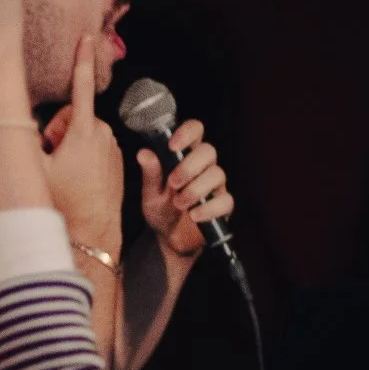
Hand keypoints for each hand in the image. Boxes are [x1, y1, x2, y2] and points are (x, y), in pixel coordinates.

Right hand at [41, 51, 122, 250]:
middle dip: (58, 132)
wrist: (92, 235)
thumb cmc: (63, 204)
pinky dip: (82, 157)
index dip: (81, 60)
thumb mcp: (35, 169)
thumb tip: (18, 123)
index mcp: (83, 132)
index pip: (81, 86)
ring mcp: (112, 148)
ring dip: (69, 146)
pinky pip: (93, 147)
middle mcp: (102, 135)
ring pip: (82, 132)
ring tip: (65, 173)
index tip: (87, 38)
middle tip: (52, 160)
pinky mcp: (117, 160)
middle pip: (71, 116)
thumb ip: (26, 139)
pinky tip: (78, 179)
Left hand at [137, 119, 233, 260]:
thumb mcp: (150, 194)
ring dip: (195, 189)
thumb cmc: (161, 210)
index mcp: (185, 156)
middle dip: (189, 167)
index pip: (195, 130)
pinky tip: (194, 215)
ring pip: (217, 174)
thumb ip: (150, 175)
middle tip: (172, 184)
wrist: (171, 239)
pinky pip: (225, 201)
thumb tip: (143, 153)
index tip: (172, 146)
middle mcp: (203, 167)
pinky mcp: (223, 205)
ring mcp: (215, 186)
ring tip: (178, 204)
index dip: (187, 133)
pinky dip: (208, 208)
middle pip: (209, 150)